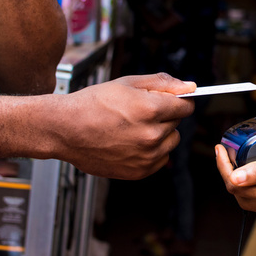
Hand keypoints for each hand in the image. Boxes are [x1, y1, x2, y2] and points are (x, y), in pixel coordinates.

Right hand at [50, 73, 195, 179]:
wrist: (65, 129)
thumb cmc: (93, 104)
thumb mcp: (128, 83)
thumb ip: (164, 84)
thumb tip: (190, 87)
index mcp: (151, 109)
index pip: (186, 107)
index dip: (178, 102)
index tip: (169, 102)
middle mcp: (152, 135)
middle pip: (177, 123)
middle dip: (164, 116)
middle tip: (138, 113)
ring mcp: (146, 156)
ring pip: (171, 142)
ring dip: (160, 135)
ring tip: (133, 128)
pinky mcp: (139, 172)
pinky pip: (161, 159)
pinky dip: (152, 152)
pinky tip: (131, 142)